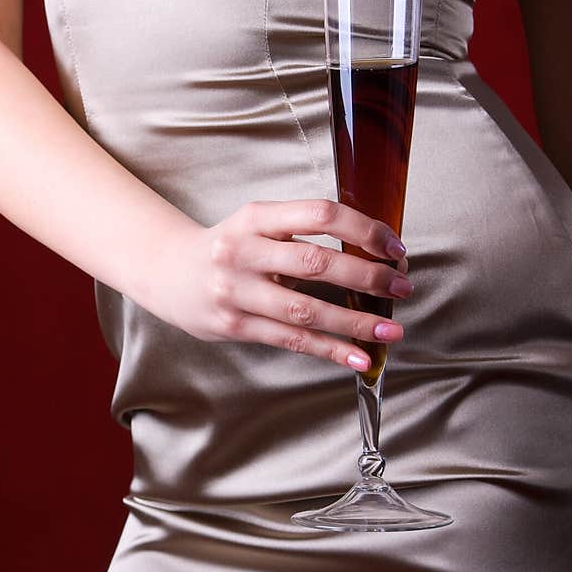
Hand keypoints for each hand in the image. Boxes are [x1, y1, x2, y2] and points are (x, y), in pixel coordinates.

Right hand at [147, 198, 411, 371]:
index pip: (321, 214)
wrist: (169, 272)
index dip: (364, 230)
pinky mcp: (235, 326)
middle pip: (316, 263)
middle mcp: (245, 251)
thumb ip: (303, 231)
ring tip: (391, 329)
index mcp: (257, 216)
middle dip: (367, 277)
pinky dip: (329, 350)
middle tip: (402, 286)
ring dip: (355, 321)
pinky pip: (292, 340)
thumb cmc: (229, 246)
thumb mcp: (259, 223)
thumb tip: (373, 253)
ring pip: (306, 310)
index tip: (394, 248)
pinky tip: (359, 357)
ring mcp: (237, 291)